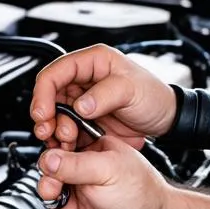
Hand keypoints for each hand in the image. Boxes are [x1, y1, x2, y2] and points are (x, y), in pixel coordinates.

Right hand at [30, 44, 177, 150]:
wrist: (166, 119)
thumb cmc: (154, 96)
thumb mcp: (132, 89)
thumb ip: (105, 95)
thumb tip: (80, 105)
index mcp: (93, 62)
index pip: (56, 72)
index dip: (44, 92)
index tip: (43, 113)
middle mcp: (84, 79)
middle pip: (50, 95)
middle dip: (45, 115)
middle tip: (48, 131)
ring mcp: (83, 100)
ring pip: (55, 114)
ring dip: (53, 129)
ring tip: (61, 141)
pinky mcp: (86, 120)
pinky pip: (66, 128)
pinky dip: (62, 139)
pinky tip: (66, 146)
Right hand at [36, 135, 173, 208]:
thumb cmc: (144, 194)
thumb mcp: (109, 172)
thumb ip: (76, 165)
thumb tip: (48, 158)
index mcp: (95, 145)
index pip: (63, 137)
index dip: (53, 145)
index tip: (51, 154)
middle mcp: (85, 165)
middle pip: (51, 162)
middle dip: (47, 173)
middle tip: (54, 183)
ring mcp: (80, 187)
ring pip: (49, 185)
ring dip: (48, 192)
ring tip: (58, 197)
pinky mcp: (76, 208)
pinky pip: (55, 207)